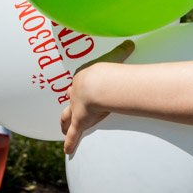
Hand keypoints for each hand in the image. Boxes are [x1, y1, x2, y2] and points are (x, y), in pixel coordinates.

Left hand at [61, 40, 134, 154]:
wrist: (98, 85)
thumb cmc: (106, 70)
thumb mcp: (114, 57)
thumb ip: (122, 50)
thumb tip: (130, 42)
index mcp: (84, 79)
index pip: (81, 83)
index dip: (81, 86)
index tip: (82, 87)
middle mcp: (76, 94)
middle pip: (70, 98)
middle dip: (71, 102)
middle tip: (71, 105)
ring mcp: (76, 109)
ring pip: (67, 117)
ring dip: (64, 123)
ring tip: (62, 129)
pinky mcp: (79, 123)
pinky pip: (73, 135)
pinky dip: (70, 143)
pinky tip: (67, 151)